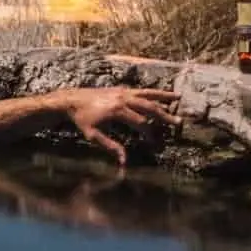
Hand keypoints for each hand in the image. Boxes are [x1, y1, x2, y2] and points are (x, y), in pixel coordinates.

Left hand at [60, 87, 180, 164]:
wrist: (71, 100)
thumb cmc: (81, 119)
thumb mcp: (92, 135)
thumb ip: (110, 146)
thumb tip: (124, 162)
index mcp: (117, 111)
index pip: (141, 123)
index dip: (150, 133)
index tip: (155, 142)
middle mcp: (122, 99)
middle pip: (148, 107)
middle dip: (164, 115)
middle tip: (178, 122)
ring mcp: (122, 92)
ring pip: (147, 94)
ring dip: (163, 96)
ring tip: (178, 98)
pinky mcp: (120, 89)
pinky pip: (140, 90)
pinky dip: (153, 91)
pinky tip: (162, 94)